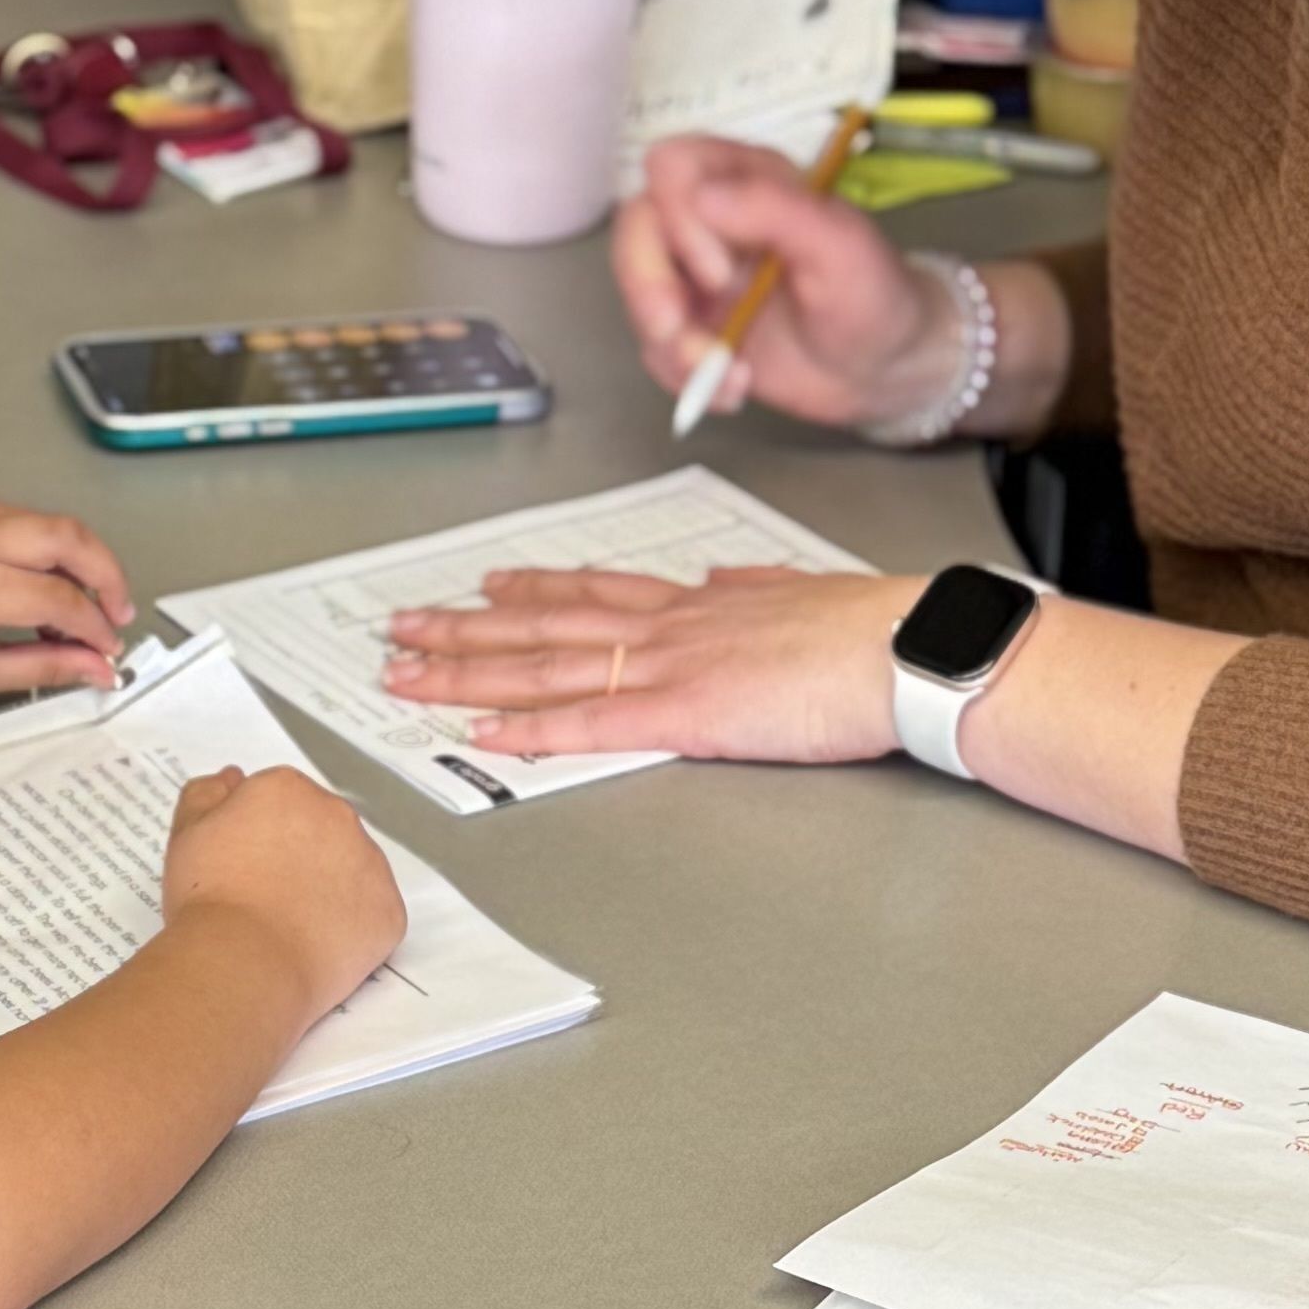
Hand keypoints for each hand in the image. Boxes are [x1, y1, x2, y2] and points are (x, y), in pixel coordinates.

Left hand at [0, 487, 132, 702]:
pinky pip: (23, 519)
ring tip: (75, 612)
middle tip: (115, 615)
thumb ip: (42, 667)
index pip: (60, 598)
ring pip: (50, 523)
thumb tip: (97, 668)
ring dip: (77, 563)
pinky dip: (45, 550)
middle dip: (107, 576)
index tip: (107, 652)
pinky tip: (41, 587)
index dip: (95, 629)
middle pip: (69, 537)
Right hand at [161, 761, 405, 1019]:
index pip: (279, 801)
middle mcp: (338, 815)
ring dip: (330, 886)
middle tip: (265, 895)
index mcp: (288, 789)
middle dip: (299, 854)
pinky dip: (351, 927)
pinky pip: (373, 913)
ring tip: (291, 924)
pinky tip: (317, 944)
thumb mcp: (187, 834)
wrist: (244, 962)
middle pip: (321, 828)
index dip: (258, 834)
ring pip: (351, 868)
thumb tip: (232, 778)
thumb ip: (207, 795)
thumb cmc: (211, 897)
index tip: (242, 865)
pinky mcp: (389, 911)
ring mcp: (370, 863)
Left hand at [381, 560, 903, 766]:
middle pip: (545, 625)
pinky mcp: (683, 715)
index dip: (533, 590)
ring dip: (469, 670)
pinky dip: (526, 726)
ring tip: (408, 671)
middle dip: (466, 627)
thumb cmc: (873, 630)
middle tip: (402, 627)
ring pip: (545, 666)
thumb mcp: (804, 593)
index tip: (486, 585)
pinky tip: (478, 729)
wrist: (906, 647)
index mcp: (699, 603)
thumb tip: (731, 580)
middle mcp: (669, 625)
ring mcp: (669, 666)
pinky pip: (586, 721)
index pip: (595, 593)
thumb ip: (758, 589)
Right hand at [617, 134, 964, 437]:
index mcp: (746, 180)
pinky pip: (654, 348)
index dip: (677, 216)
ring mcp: (696, 276)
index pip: (672, 167)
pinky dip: (684, 378)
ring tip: (728, 375)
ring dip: (670, 344)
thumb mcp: (839, 246)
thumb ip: (775, 209)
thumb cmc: (873, 294)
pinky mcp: (694, 327)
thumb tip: (702, 196)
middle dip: (647, 284)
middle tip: (677, 330)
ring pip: (638, 293)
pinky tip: (736, 387)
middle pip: (636, 228)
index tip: (719, 272)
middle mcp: (711, 221)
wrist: (885, 369)